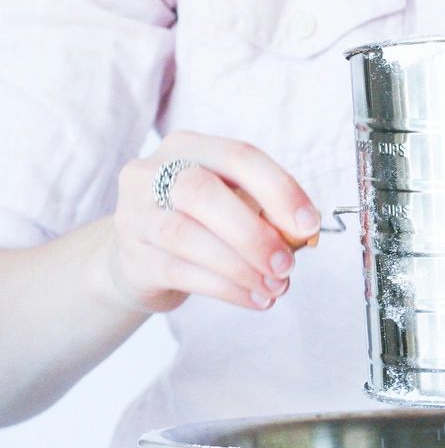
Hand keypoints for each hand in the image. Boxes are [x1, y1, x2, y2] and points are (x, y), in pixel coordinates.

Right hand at [104, 131, 320, 312]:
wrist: (140, 261)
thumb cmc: (202, 225)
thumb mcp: (234, 206)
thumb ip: (268, 213)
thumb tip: (303, 233)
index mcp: (187, 148)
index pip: (238, 156)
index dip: (280, 190)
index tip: (310, 225)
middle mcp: (151, 173)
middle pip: (201, 192)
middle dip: (253, 233)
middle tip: (286, 264)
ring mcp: (134, 215)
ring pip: (185, 236)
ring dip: (240, 266)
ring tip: (275, 286)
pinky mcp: (132, 258)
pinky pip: (179, 272)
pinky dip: (226, 289)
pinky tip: (255, 299)